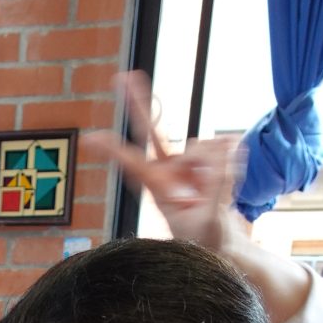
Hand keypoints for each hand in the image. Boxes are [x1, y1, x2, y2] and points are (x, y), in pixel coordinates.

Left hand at [83, 72, 242, 256]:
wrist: (220, 246)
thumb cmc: (205, 241)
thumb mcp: (209, 218)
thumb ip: (216, 182)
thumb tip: (222, 145)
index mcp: (158, 189)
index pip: (133, 164)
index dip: (113, 151)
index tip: (90, 138)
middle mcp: (168, 170)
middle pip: (153, 131)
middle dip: (140, 103)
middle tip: (122, 76)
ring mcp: (187, 162)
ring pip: (204, 146)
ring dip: (217, 169)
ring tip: (214, 198)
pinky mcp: (208, 158)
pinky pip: (224, 147)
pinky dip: (232, 166)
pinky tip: (226, 186)